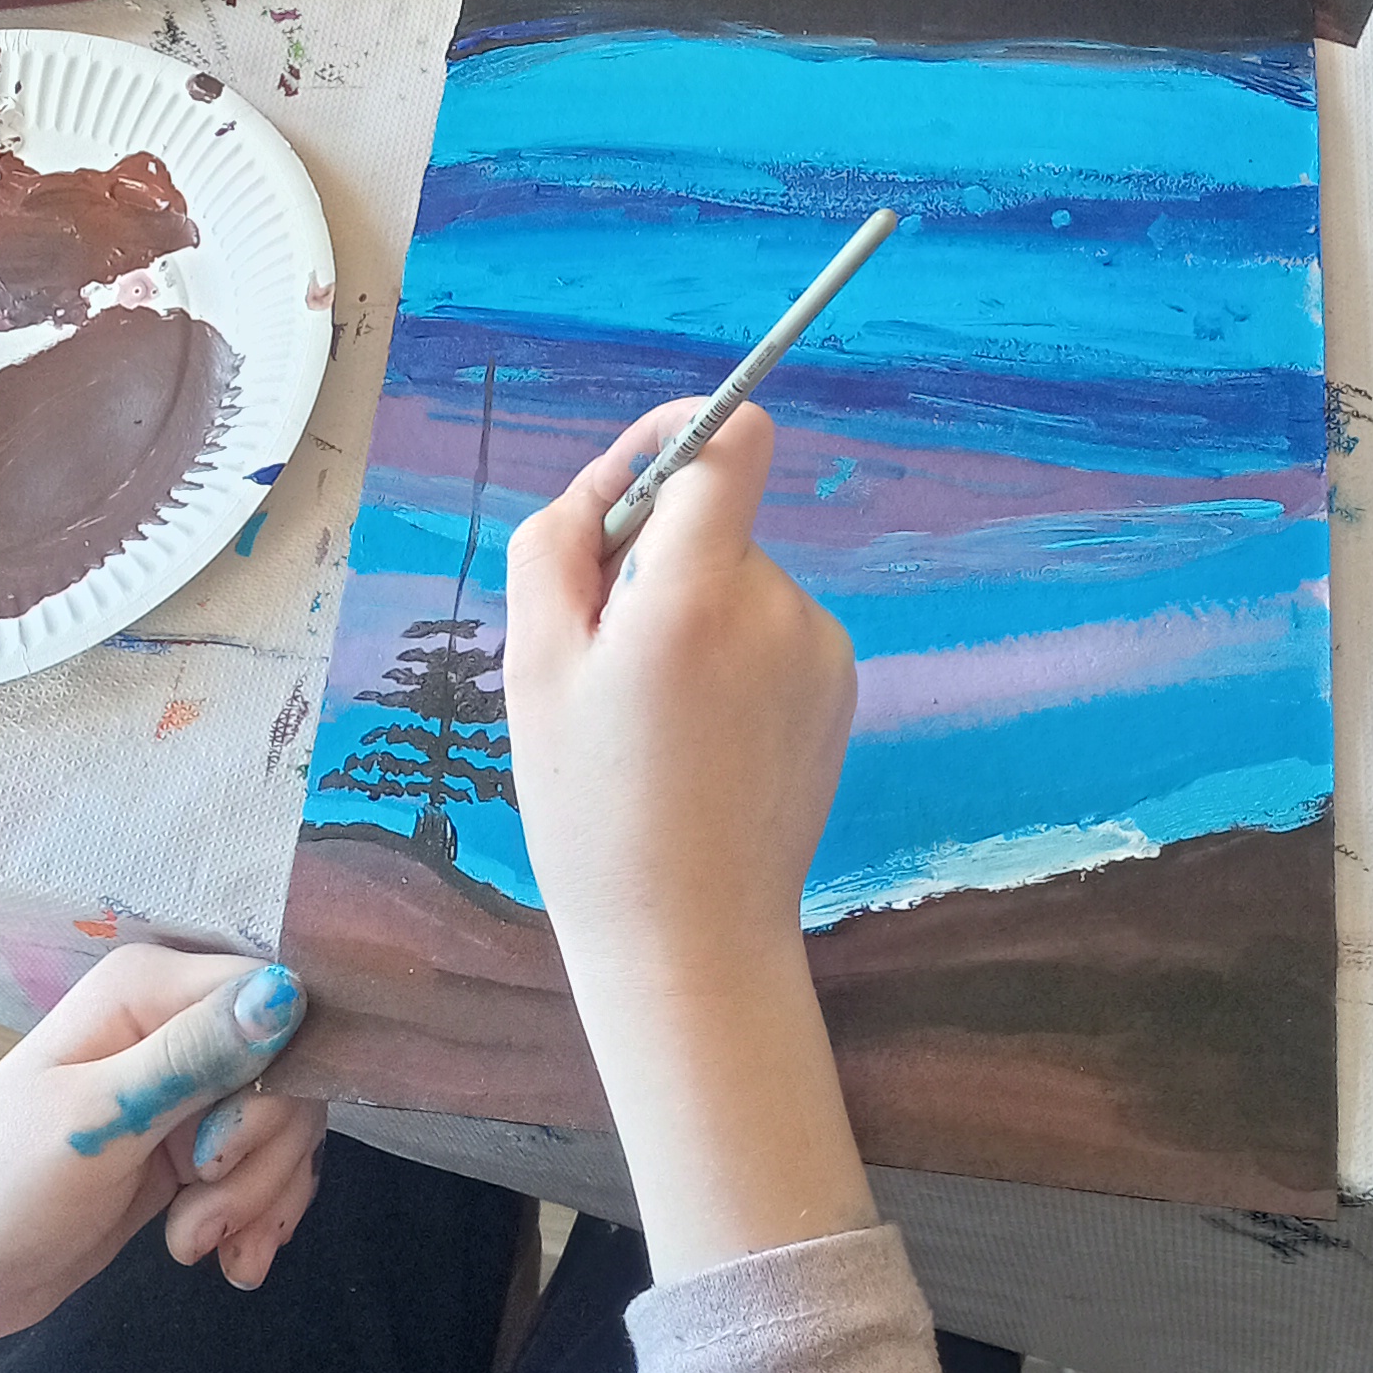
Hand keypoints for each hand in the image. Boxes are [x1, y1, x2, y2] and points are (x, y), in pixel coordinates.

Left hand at [0, 947, 325, 1327]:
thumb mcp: (93, 1124)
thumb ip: (191, 1058)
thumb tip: (290, 992)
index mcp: (147, 987)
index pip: (278, 1001)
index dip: (273, 1082)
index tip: (215, 1154)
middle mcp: (174, 1025)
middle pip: (289, 1071)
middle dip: (262, 1158)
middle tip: (200, 1215)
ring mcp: (183, 1090)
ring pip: (283, 1126)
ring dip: (258, 1197)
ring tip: (192, 1245)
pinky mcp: (188, 1150)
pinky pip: (263, 1168)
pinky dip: (258, 1215)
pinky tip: (227, 1260)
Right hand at [505, 404, 873, 1276]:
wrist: (689, 939)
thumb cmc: (592, 810)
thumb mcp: (534, 667)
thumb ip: (560, 545)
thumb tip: (607, 479)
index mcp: (699, 593)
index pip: (731, 441)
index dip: (677, 432)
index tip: (634, 476)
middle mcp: (778, 607)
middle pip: (713, 520)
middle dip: (653, 558)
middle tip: (598, 656)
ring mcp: (819, 650)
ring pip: (735, 579)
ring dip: (688, 614)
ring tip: (647, 717)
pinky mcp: (838, 689)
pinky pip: (768, 631)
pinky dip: (728, 658)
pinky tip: (696, 740)